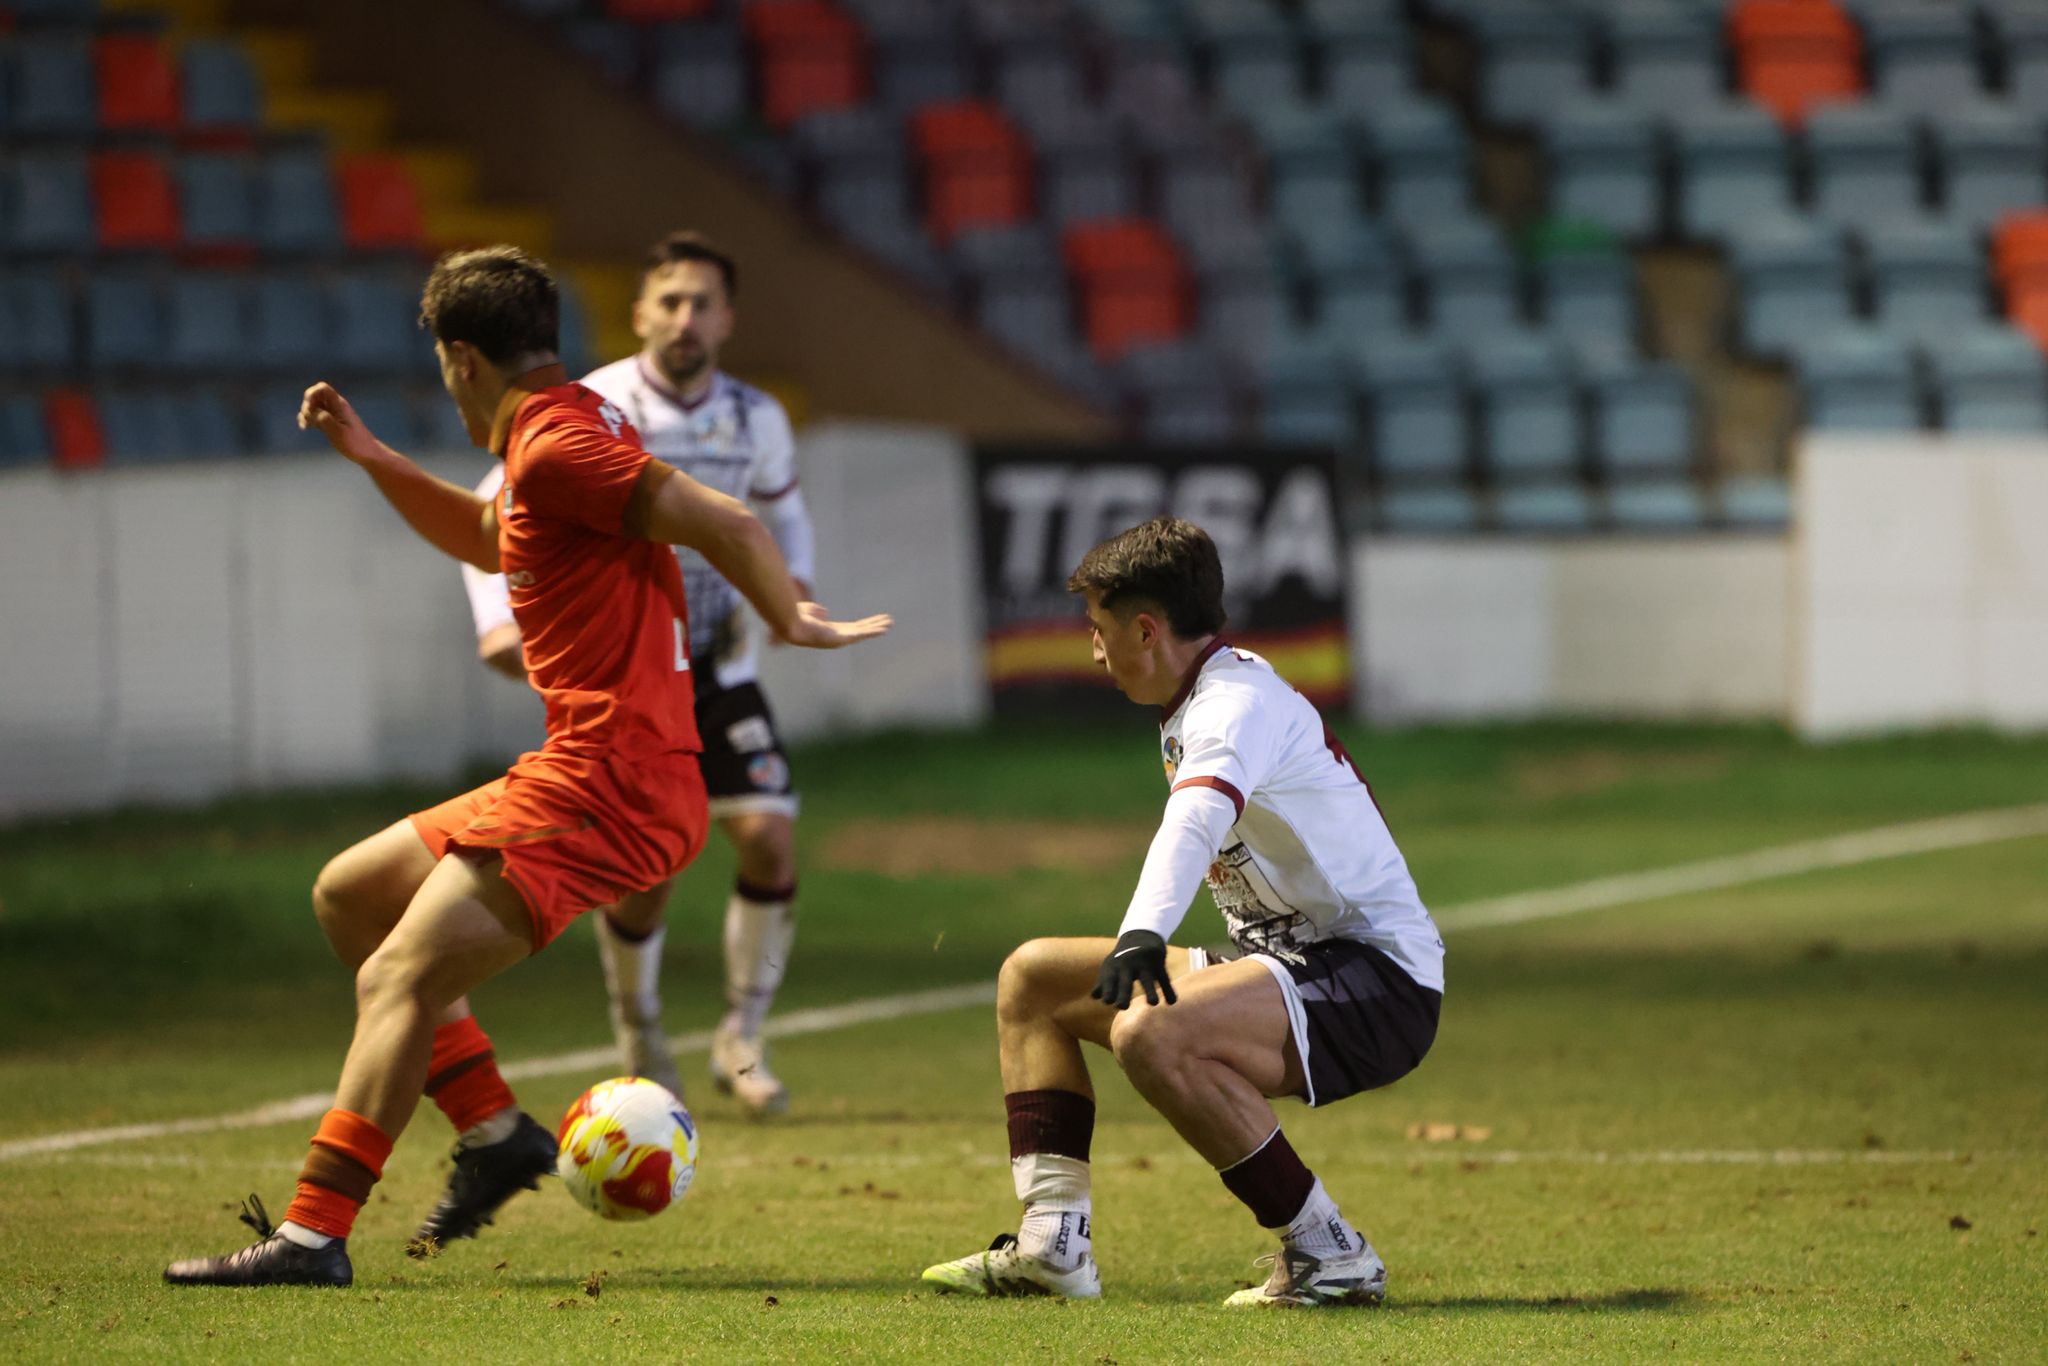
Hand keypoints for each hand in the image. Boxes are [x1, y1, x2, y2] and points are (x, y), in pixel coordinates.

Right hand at [298, 382, 382, 464]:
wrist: (367, 454)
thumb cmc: (355, 443)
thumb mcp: (338, 432)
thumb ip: (324, 419)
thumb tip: (310, 410)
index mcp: (339, 405)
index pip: (322, 388)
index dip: (311, 394)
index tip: (310, 409)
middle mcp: (336, 407)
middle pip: (315, 395)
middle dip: (306, 405)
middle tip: (308, 420)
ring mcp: (333, 414)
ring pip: (313, 405)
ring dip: (305, 413)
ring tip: (305, 425)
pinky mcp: (330, 422)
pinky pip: (315, 415)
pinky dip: (308, 419)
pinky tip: (305, 427)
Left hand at [777, 600, 891, 649]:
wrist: (791, 625)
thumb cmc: (795, 619)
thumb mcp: (808, 612)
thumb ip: (816, 611)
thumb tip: (825, 612)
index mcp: (830, 630)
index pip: (851, 627)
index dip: (863, 623)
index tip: (874, 621)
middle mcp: (837, 637)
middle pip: (860, 630)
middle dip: (874, 625)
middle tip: (887, 622)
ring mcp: (840, 639)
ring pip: (864, 633)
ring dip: (877, 628)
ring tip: (890, 624)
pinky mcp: (843, 639)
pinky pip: (862, 634)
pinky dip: (874, 631)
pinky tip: (884, 628)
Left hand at [1091, 930, 1175, 1009]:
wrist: (1141, 935)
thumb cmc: (1122, 958)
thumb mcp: (1111, 968)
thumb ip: (1103, 983)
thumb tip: (1094, 997)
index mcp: (1114, 968)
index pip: (1109, 980)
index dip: (1107, 990)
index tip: (1107, 1001)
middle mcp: (1128, 965)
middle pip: (1125, 981)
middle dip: (1123, 993)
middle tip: (1121, 1007)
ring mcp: (1144, 964)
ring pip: (1147, 979)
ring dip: (1150, 991)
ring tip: (1153, 1004)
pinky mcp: (1158, 963)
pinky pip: (1164, 978)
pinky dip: (1168, 990)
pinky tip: (1172, 1002)